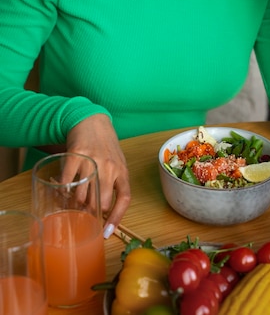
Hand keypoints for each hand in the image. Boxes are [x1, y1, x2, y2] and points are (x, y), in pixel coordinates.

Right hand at [64, 114, 130, 237]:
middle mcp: (109, 167)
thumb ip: (114, 182)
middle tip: (83, 214)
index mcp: (122, 170)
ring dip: (75, 204)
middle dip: (90, 213)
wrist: (91, 120)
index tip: (107, 232)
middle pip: (100, 202)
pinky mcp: (76, 155)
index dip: (116, 218)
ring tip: (72, 203)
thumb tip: (106, 211)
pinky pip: (67, 181)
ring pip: (82, 195)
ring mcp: (92, 161)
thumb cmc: (105, 144)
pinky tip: (62, 191)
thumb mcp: (117, 162)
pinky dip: (63, 190)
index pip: (124, 198)